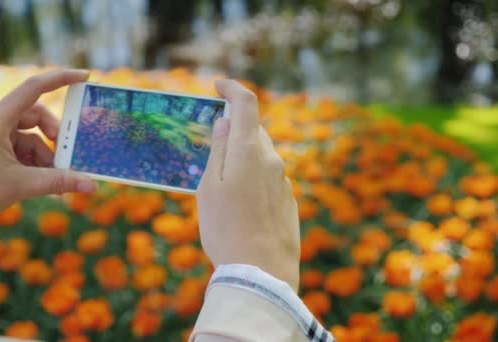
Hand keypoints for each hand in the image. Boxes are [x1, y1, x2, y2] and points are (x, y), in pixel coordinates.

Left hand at [0, 69, 97, 230]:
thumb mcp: (21, 185)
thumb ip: (59, 182)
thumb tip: (92, 186)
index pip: (33, 89)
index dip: (61, 79)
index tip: (84, 76)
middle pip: (35, 116)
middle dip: (54, 136)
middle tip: (67, 155)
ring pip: (30, 137)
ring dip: (46, 156)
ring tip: (55, 180)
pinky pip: (21, 150)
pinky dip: (35, 164)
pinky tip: (43, 184)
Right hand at [197, 80, 299, 290]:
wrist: (262, 273)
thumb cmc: (227, 230)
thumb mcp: (209, 188)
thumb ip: (218, 151)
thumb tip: (224, 123)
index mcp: (249, 152)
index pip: (246, 104)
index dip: (232, 88)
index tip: (218, 86)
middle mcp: (272, 160)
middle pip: (252, 130)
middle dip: (232, 128)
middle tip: (211, 142)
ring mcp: (283, 181)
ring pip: (261, 154)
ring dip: (243, 154)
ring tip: (222, 180)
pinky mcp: (288, 200)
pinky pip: (269, 176)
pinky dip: (254, 175)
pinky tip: (241, 202)